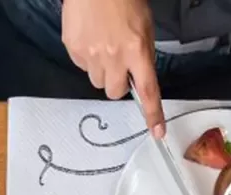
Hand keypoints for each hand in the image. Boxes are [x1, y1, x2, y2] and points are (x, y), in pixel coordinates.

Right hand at [62, 0, 164, 134]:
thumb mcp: (144, 25)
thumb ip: (142, 53)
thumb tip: (138, 75)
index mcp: (137, 49)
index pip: (148, 89)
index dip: (153, 113)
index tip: (157, 132)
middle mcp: (114, 57)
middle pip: (115, 91)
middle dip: (118, 82)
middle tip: (118, 64)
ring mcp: (91, 55)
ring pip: (97, 80)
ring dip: (102, 70)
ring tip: (102, 44)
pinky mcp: (73, 49)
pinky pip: (82, 66)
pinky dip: (87, 57)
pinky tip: (90, 37)